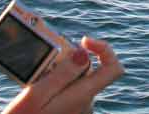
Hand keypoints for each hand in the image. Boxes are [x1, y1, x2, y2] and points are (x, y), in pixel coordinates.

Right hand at [2, 36, 124, 113]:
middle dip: (67, 61)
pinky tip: (37, 91)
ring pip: (76, 80)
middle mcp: (86, 103)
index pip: (113, 68)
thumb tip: (84, 54)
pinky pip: (68, 91)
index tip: (83, 41)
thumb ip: (62, 73)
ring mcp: (79, 109)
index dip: (104, 49)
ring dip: (57, 73)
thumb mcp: (37, 94)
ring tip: (34, 80)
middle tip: (42, 65)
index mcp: (82, 96)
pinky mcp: (70, 112)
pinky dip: (55, 85)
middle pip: (88, 70)